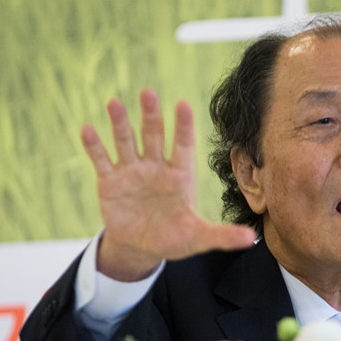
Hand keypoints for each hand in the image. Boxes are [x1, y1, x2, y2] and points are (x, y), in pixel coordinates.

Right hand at [81, 89, 255, 280]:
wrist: (142, 247)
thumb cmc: (175, 238)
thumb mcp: (199, 237)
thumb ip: (223, 235)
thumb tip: (252, 239)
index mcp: (179, 175)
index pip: (182, 146)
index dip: (182, 127)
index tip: (184, 105)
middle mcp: (156, 167)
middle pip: (153, 136)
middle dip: (151, 116)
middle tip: (148, 93)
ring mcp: (132, 172)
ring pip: (126, 142)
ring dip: (120, 123)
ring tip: (114, 103)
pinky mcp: (110, 182)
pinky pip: (102, 161)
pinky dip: (95, 146)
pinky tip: (88, 130)